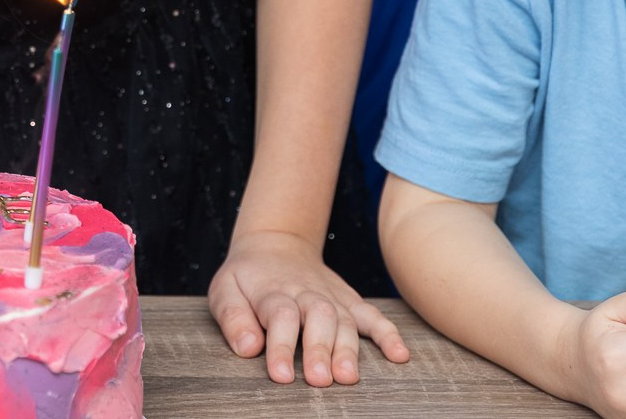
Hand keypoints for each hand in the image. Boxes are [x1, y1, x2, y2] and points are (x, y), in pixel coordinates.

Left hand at [210, 229, 409, 385]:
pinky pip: (373, 315)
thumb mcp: (224, 288)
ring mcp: (331, 296)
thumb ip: (232, 316)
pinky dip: (388, 334)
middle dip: (320, 349)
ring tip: (348, 377)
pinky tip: (400, 355)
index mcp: (273, 291)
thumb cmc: (247, 277)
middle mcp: (306, 293)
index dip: (280, 346)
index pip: (279, 316)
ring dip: (349, 349)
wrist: (275, 244)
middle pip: (317, 317)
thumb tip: (247, 347)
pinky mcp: (349, 301)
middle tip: (320, 380)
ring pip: (345, 320)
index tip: (282, 376)